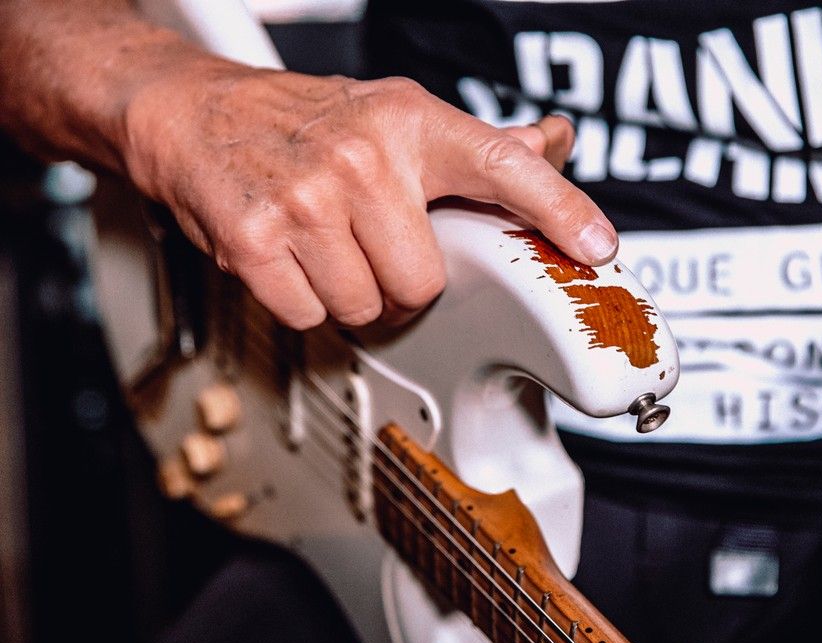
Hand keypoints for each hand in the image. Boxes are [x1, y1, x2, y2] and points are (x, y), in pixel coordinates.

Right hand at [121, 60, 615, 328]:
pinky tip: (288, 260)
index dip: (557, 208)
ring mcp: (307, 198)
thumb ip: (476, 148)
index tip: (597, 244)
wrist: (192, 114)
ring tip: (324, 247)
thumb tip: (550, 143)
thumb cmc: (303, 123)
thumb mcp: (393, 118)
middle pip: (423, 282)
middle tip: (367, 247)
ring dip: (348, 295)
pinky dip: (302, 303)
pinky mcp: (256, 238)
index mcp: (411, 123)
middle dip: (398, 284)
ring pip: (366, 307)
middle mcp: (364, 157)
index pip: (502, 165)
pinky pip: (311, 317)